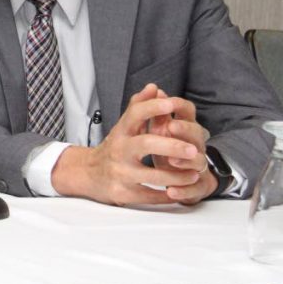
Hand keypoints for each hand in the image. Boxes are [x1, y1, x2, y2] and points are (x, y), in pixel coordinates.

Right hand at [51, 86, 204, 205]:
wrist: (88, 174)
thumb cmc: (114, 148)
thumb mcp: (123, 127)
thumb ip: (138, 107)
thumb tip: (154, 87)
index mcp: (121, 132)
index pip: (135, 114)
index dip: (153, 107)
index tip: (171, 104)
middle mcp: (119, 150)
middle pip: (146, 144)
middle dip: (172, 146)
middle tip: (194, 150)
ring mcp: (120, 173)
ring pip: (152, 176)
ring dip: (177, 176)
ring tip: (194, 173)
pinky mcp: (123, 193)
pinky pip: (150, 196)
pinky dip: (167, 196)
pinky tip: (179, 191)